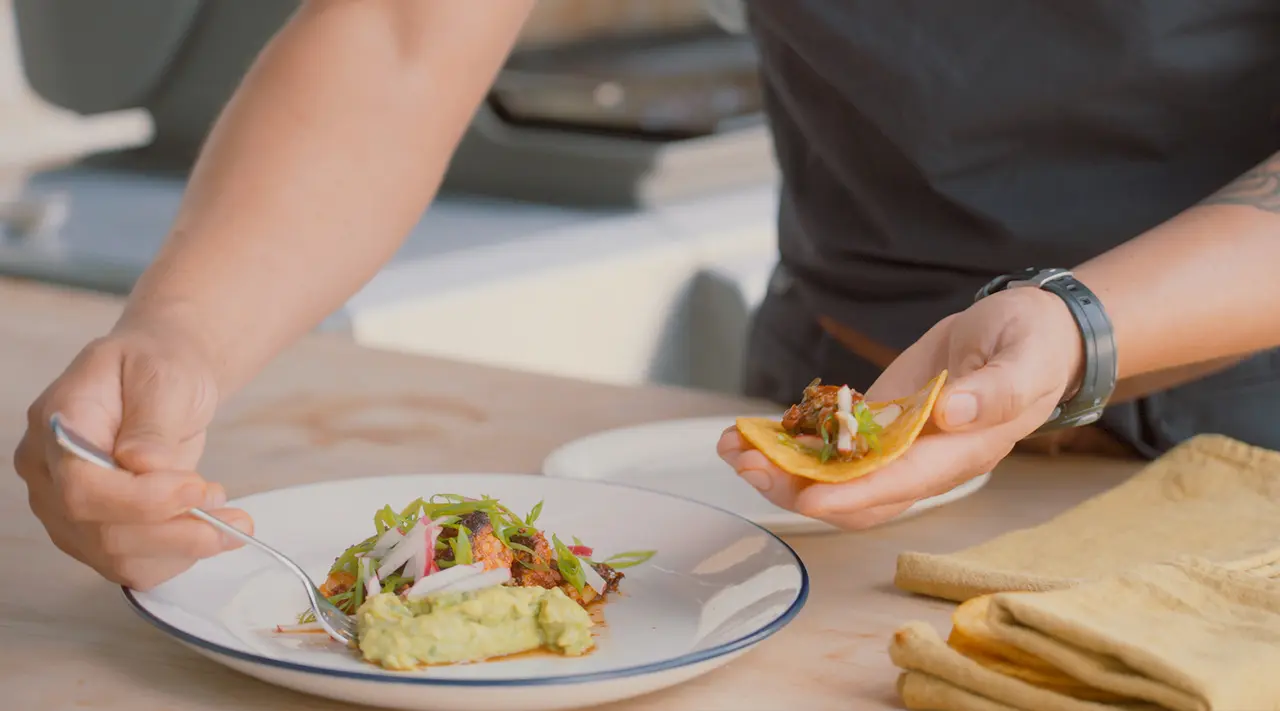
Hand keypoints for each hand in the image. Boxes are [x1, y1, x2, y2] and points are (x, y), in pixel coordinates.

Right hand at [12, 327, 252, 589]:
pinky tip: (212, 532)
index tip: (195, 488)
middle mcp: (48, 475)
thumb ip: (152, 420)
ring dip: (184, 547)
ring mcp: (66, 511)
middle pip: (98, 530)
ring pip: (117, 557)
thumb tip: (143, 464)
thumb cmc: (158, 369)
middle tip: (225, 504)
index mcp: (57, 425)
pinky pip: (133, 567)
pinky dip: (179, 557)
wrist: (159, 383)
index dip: (138, 500)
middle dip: (173, 527)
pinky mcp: (94, 535)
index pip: (80, 485)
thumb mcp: (164, 375)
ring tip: (232, 520)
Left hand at [718, 288, 1083, 529]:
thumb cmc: (1035, 343)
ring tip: (732, 446)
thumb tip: (952, 415)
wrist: (1031, 330)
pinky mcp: (879, 422)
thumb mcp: (1025, 358)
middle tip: (745, 462)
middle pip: (854, 494)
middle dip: (796, 485)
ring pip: (832, 474)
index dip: (853, 494)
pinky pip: (829, 443)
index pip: (901, 485)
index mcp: (962, 452)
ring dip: (780, 466)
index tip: (808, 495)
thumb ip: (996, 392)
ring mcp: (897, 444)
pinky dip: (789, 439)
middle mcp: (923, 460)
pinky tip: (749, 430)